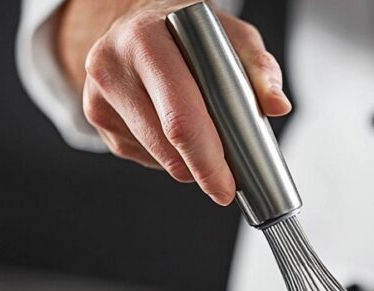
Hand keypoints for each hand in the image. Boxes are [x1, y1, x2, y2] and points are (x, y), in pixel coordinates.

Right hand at [56, 0, 291, 204]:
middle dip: (202, 170)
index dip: (208, 158)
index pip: (180, 116)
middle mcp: (112, 65)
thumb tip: (277, 106)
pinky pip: (144, 156)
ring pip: (157, 157)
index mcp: (145, 39)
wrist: (136, 21)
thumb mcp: (230, 36)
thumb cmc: (188, 32)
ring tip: (204, 135)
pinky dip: (168, 154)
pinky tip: (173, 127)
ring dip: (188, 162)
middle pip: (166, 144)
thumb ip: (258, 68)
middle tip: (226, 184)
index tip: (228, 186)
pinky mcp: (96, 117)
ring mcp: (98, 95)